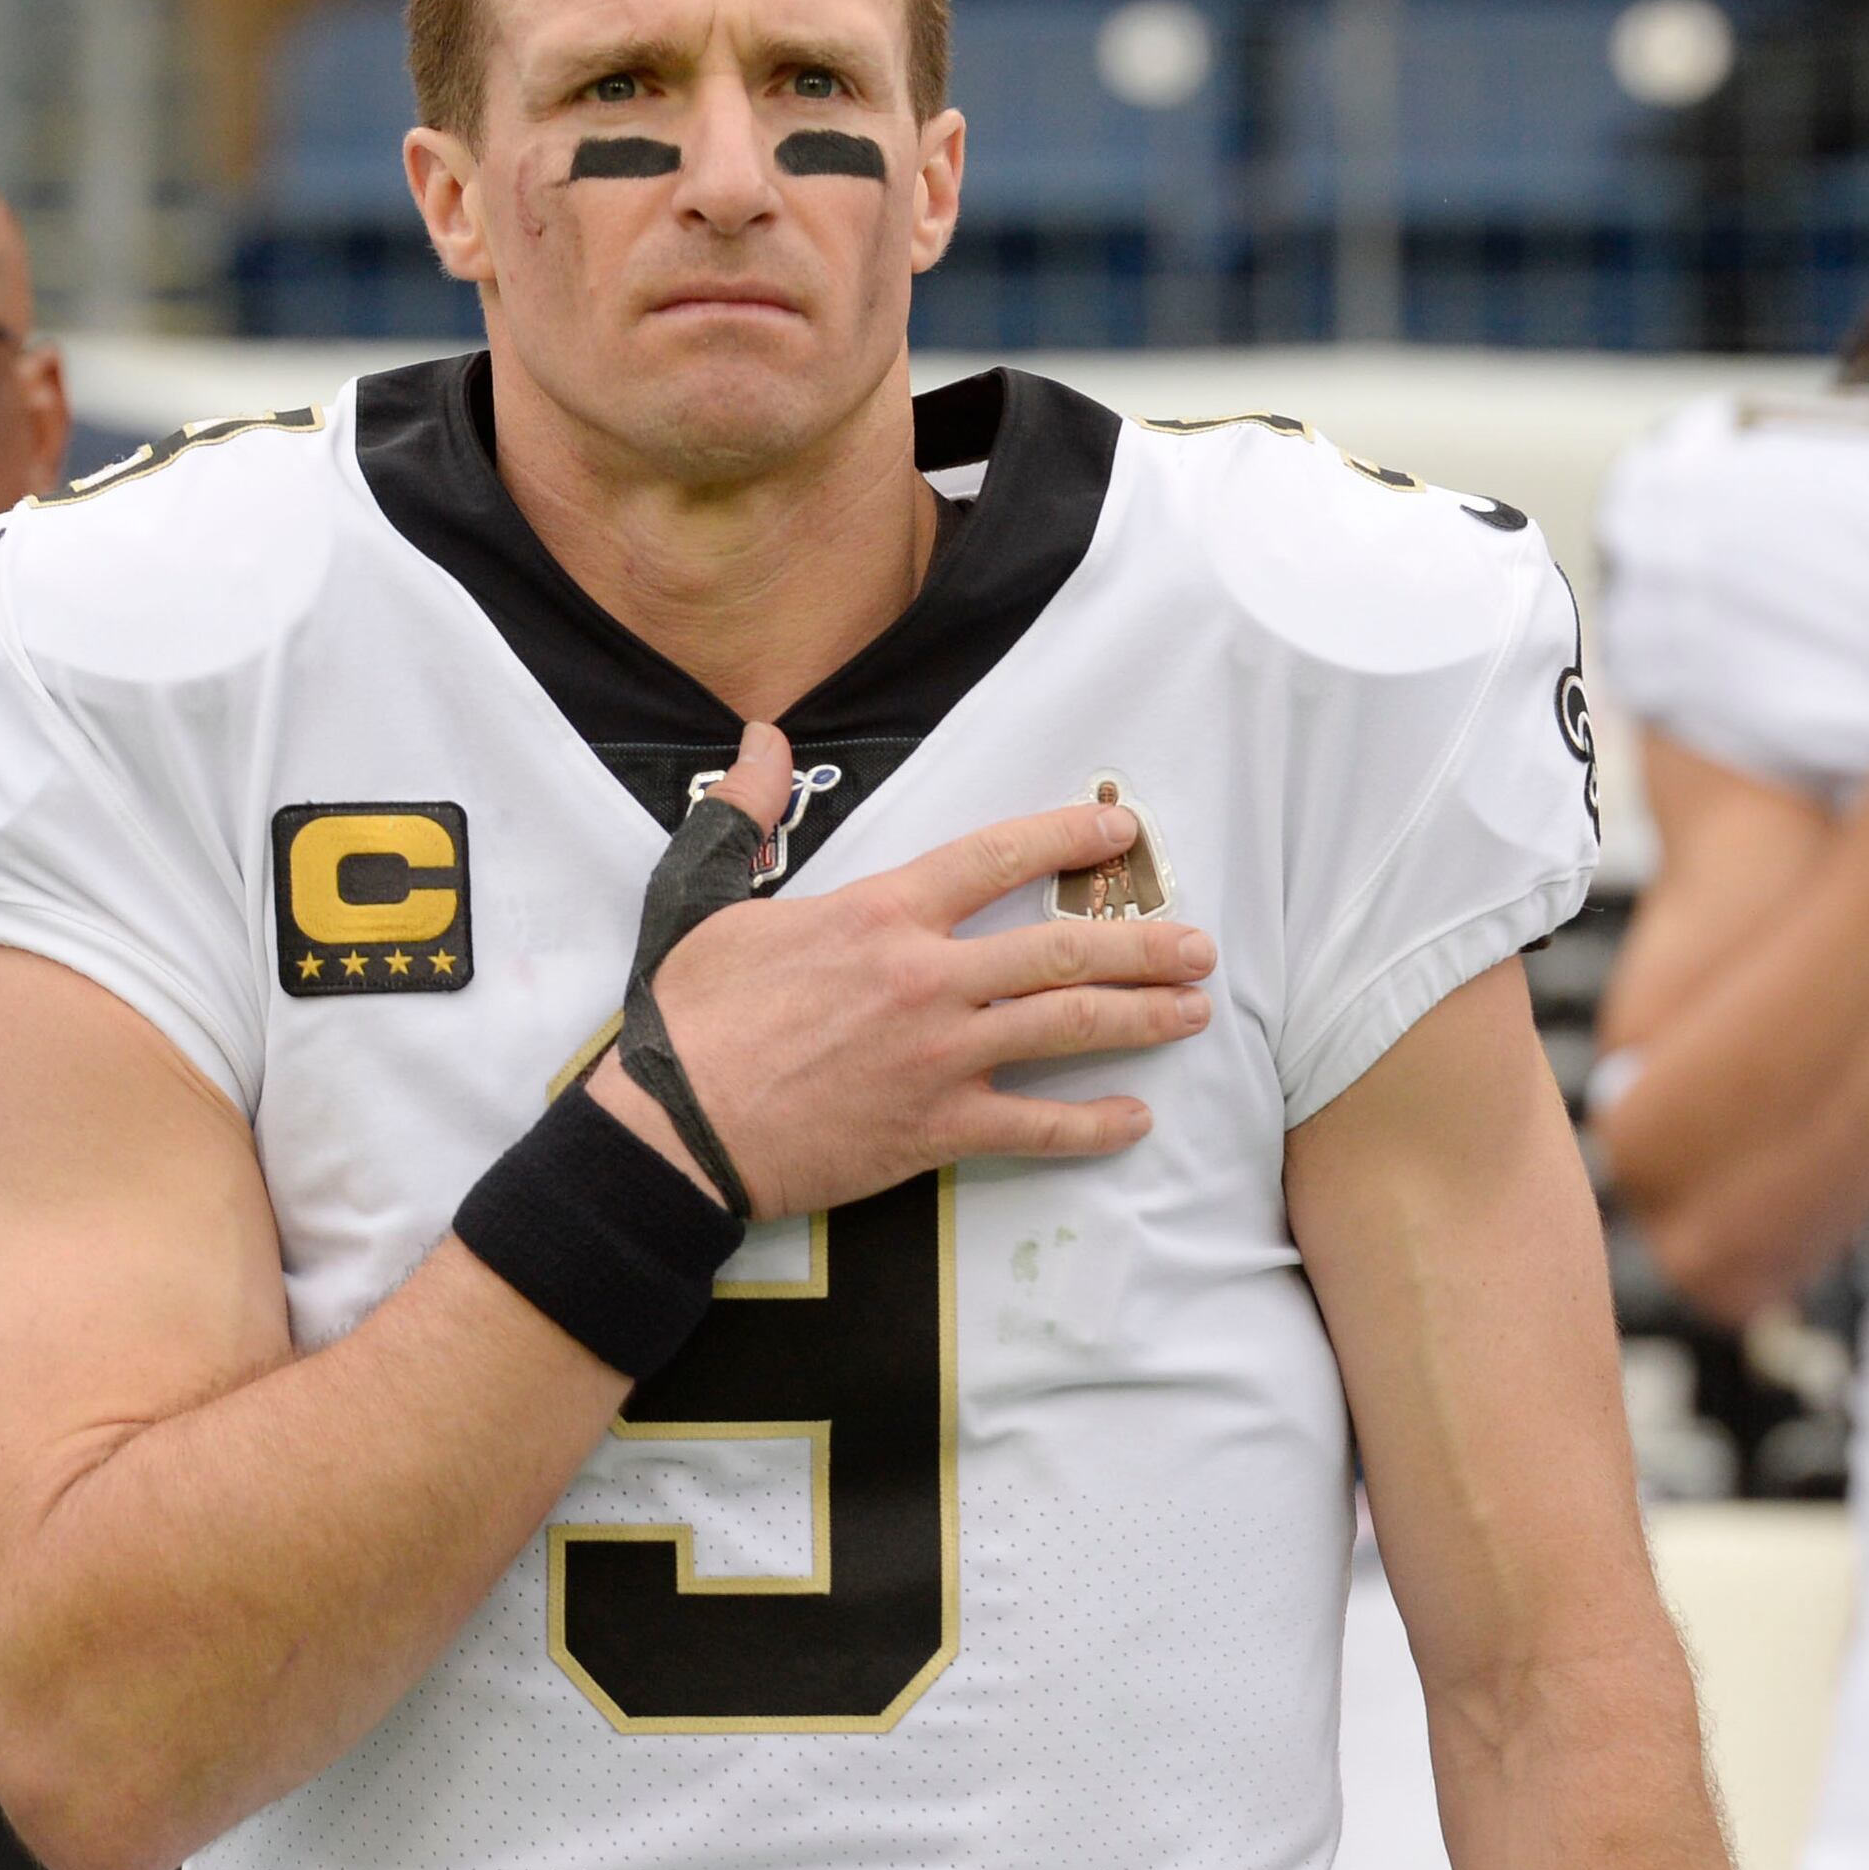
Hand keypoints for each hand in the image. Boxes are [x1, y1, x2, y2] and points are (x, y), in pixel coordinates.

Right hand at [586, 723, 1217, 1221]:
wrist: (670, 1128)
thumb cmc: (690, 1017)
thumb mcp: (706, 896)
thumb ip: (747, 814)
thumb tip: (760, 739)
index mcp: (880, 914)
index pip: (995, 856)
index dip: (1067, 836)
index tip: (1119, 828)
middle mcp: (923, 978)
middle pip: (1059, 950)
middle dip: (1141, 945)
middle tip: (1197, 944)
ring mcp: (936, 1057)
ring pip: (1066, 1030)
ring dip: (1140, 1018)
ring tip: (1193, 1011)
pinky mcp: (933, 1130)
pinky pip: (1035, 1127)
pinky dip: (1093, 1126)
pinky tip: (1134, 1118)